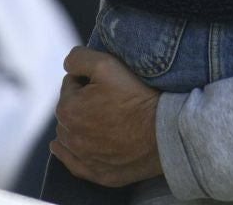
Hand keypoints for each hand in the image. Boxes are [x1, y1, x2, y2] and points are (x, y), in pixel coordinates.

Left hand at [49, 48, 163, 186]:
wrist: (164, 132)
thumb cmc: (136, 97)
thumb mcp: (106, 64)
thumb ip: (78, 58)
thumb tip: (68, 65)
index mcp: (68, 109)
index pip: (70, 85)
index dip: (87, 80)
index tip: (105, 83)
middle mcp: (70, 137)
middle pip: (69, 111)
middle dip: (81, 102)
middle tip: (107, 99)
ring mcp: (84, 159)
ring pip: (70, 136)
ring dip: (78, 126)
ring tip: (101, 120)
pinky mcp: (98, 174)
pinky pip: (74, 164)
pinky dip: (71, 154)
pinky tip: (69, 148)